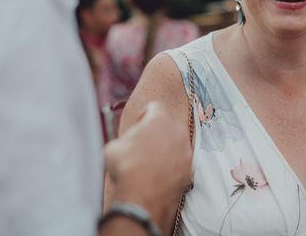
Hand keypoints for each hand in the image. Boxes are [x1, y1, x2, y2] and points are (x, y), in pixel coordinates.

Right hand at [104, 102, 191, 226]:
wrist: (140, 198)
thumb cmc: (126, 168)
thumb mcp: (115, 145)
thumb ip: (126, 137)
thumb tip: (126, 143)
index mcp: (160, 119)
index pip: (155, 106)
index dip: (144, 114)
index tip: (139, 125)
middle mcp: (178, 132)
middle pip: (168, 125)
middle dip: (157, 132)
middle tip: (143, 145)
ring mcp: (186, 152)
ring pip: (177, 144)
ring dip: (166, 149)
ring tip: (150, 163)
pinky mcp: (190, 170)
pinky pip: (181, 163)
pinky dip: (172, 166)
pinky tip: (158, 175)